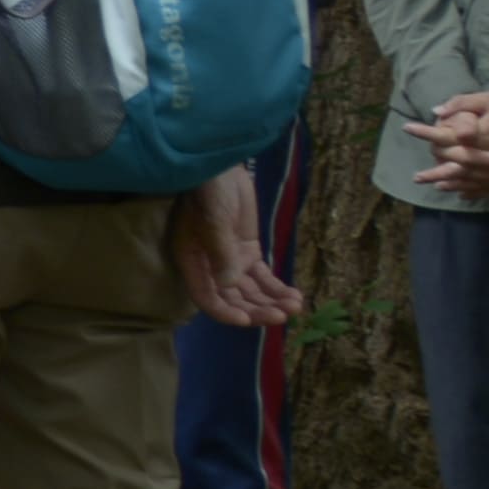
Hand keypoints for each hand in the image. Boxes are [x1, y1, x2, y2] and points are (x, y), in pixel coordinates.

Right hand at [170, 160, 300, 329]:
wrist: (220, 169)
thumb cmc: (208, 192)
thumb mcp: (214, 221)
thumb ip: (221, 254)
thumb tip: (229, 286)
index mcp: (193, 262)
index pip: (207, 297)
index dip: (225, 312)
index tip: (247, 320)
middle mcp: (210, 267)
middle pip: (234, 299)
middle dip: (258, 309)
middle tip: (282, 316)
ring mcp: (231, 260)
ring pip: (252, 291)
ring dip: (272, 302)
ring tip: (295, 307)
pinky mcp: (248, 251)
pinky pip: (263, 277)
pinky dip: (277, 288)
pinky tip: (295, 297)